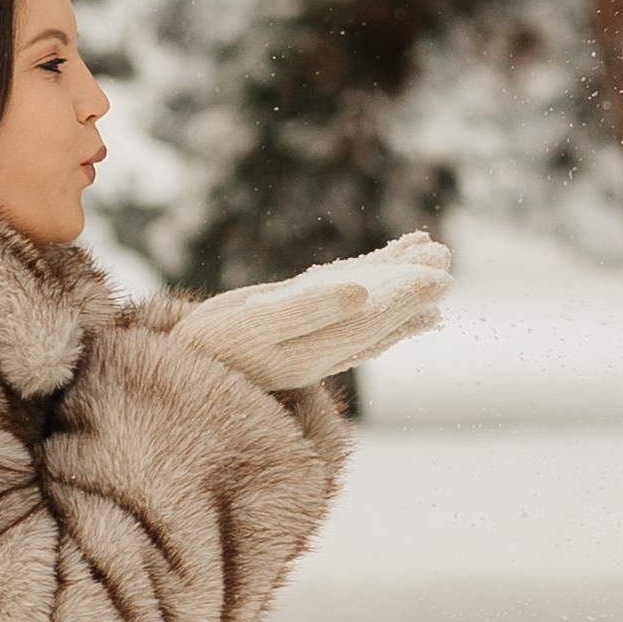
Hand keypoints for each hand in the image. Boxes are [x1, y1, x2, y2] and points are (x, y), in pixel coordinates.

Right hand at [175, 236, 450, 391]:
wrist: (177, 370)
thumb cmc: (210, 345)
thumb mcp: (257, 324)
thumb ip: (310, 309)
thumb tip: (362, 292)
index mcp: (318, 352)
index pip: (373, 322)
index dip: (407, 299)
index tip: (440, 277)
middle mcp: (321, 350)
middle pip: (377, 315)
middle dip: (411, 285)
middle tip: (445, 256)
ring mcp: (310, 340)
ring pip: (365, 308)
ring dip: (396, 278)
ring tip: (430, 250)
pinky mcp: (296, 327)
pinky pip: (341, 304)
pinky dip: (366, 278)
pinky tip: (386, 261)